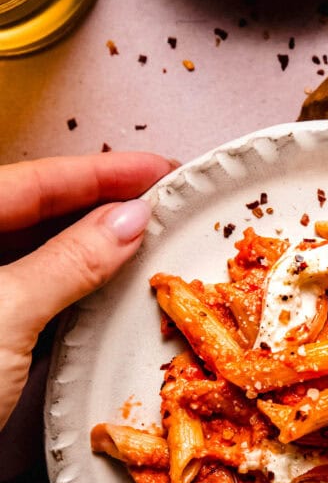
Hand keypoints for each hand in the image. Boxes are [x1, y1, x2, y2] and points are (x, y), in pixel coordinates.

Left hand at [0, 152, 177, 429]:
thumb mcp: (6, 313)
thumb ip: (70, 261)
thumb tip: (128, 221)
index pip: (29, 181)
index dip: (99, 172)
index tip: (156, 170)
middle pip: (31, 211)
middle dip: (97, 203)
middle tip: (157, 200)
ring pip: (34, 253)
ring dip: (88, 246)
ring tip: (140, 237)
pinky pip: (32, 294)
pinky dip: (71, 288)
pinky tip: (103, 285)